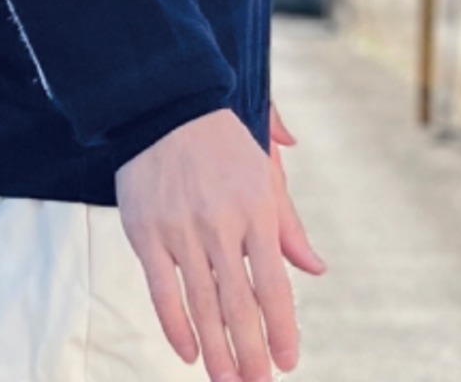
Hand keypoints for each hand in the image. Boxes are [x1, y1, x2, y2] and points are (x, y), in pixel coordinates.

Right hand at [115, 107, 325, 381]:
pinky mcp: (146, 231)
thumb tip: (315, 269)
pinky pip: (161, 290)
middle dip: (251, 355)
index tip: (288, 362)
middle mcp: (220, 224)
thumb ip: (288, 224)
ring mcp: (181, 229)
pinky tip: (187, 352)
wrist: (165, 104)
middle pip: (239, 305)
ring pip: (202, 305)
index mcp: (256, 208)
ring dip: (216, 352)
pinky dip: (175, 326)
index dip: (282, 329)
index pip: (274, 285)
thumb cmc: (222, 139)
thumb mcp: (263, 173)